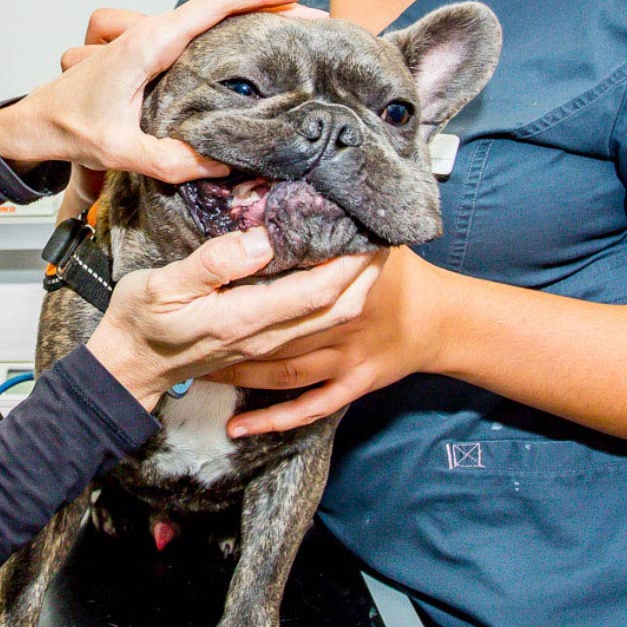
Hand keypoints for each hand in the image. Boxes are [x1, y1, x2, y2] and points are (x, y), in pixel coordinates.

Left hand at [42, 0, 327, 215]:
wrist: (31, 123)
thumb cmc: (66, 128)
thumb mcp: (119, 150)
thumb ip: (169, 160)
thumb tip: (220, 165)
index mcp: (148, 44)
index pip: (212, 6)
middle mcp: (150, 32)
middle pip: (220, 6)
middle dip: (269, 6)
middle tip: (314, 20)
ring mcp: (149, 39)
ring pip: (209, 17)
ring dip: (250, 18)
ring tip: (293, 33)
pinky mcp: (148, 52)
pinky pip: (196, 32)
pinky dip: (228, 32)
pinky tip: (250, 51)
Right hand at [83, 227, 384, 407]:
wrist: (128, 368)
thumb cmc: (138, 322)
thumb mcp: (162, 286)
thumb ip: (212, 264)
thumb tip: (259, 240)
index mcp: (244, 318)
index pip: (317, 290)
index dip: (352, 262)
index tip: (370, 228)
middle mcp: (263, 336)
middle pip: (337, 308)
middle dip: (367, 273)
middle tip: (383, 234)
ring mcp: (264, 344)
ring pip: (328, 319)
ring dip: (356, 287)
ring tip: (367, 249)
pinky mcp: (259, 344)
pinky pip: (310, 325)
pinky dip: (333, 300)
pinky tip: (334, 277)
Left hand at [205, 245, 446, 435]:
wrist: (444, 320)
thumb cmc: (405, 275)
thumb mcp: (376, 240)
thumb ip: (338, 222)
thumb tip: (299, 199)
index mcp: (344, 281)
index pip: (292, 281)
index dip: (247, 284)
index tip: (201, 287)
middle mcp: (344, 325)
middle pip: (279, 330)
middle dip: (232, 335)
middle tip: (181, 334)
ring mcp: (347, 361)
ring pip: (284, 370)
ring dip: (240, 373)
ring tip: (196, 369)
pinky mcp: (350, 386)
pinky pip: (308, 408)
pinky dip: (273, 420)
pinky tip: (238, 427)